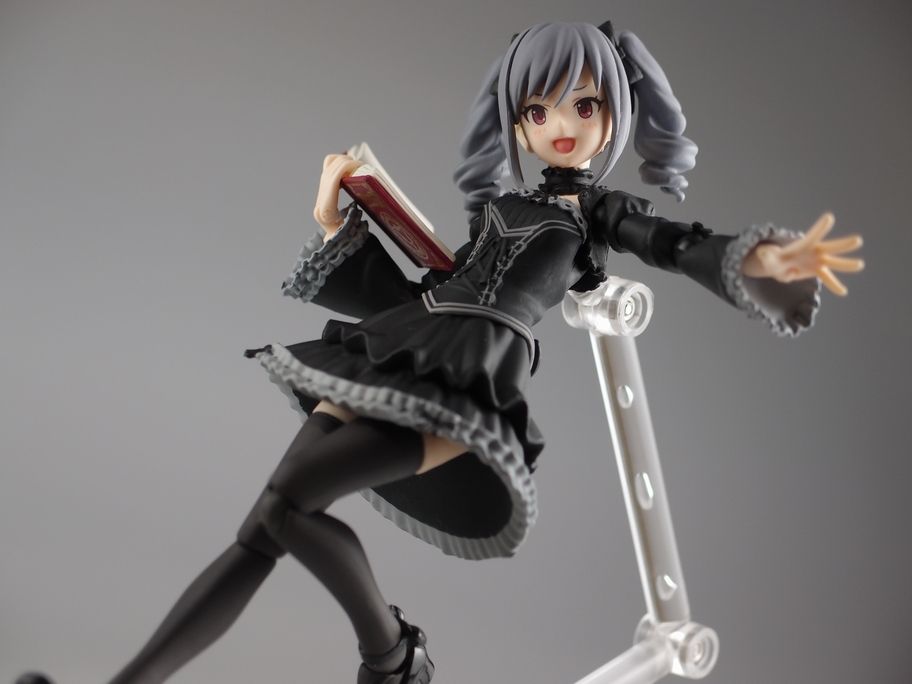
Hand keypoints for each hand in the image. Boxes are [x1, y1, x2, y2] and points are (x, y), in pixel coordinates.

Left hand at [313, 153, 361, 239]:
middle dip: (347, 164)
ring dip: (343, 161)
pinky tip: (352, 168)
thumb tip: (364, 204)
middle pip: (330, 171)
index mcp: (325, 211)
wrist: (337, 245)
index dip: (344, 169)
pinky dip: (340, 163)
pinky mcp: (325, 191)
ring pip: (328, 166)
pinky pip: (329, 168)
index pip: (331, 182)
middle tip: (364, 167)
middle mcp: (320, 201)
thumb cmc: (346, 241)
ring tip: (358, 167)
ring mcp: (321, 195)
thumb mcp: (351, 233)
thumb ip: (353, 221)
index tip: (360, 166)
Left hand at [741, 212, 863, 295]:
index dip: (820, 227)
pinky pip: (828, 278)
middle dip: (843, 244)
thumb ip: (765, 254)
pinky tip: (843, 292)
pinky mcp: (817, 270)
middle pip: (831, 247)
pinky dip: (834, 285)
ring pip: (835, 262)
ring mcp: (817, 260)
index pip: (813, 235)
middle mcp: (814, 251)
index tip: (829, 217)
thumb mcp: (766, 256)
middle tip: (857, 240)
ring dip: (847, 264)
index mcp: (803, 244)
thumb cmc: (771, 258)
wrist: (777, 265)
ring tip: (860, 265)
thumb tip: (762, 253)